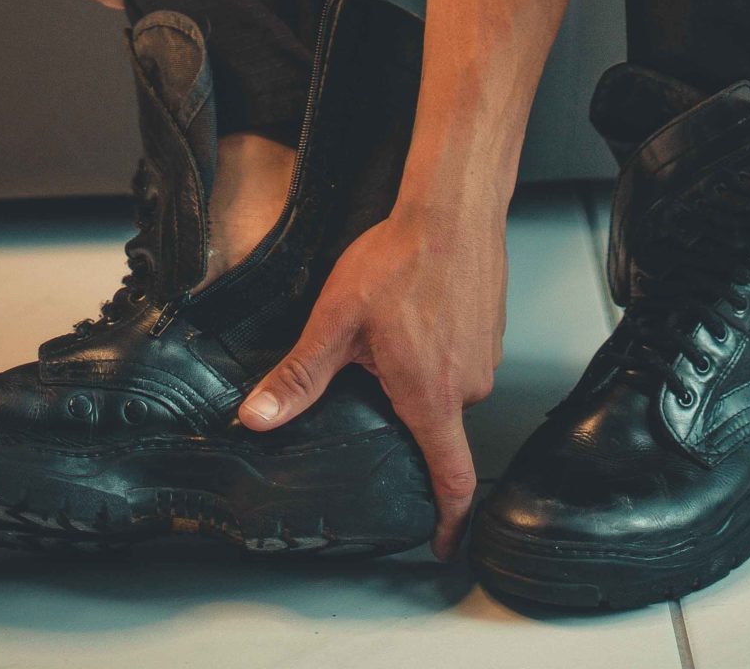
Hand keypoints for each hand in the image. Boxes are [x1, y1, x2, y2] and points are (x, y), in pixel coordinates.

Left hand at [236, 198, 507, 563]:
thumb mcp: (337, 321)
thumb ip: (298, 375)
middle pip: (436, 425)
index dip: (448, 522)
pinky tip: (416, 315)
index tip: (440, 545)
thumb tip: (257, 418)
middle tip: (373, 382)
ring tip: (393, 335)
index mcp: (431, 397)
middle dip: (405, 413)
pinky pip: (461, 358)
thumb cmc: (402, 257)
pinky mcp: (492, 331)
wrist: (453, 205)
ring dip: (420, 375)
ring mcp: (486, 357)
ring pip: (447, 387)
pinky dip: (438, 348)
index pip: (452, 479)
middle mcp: (467, 385)